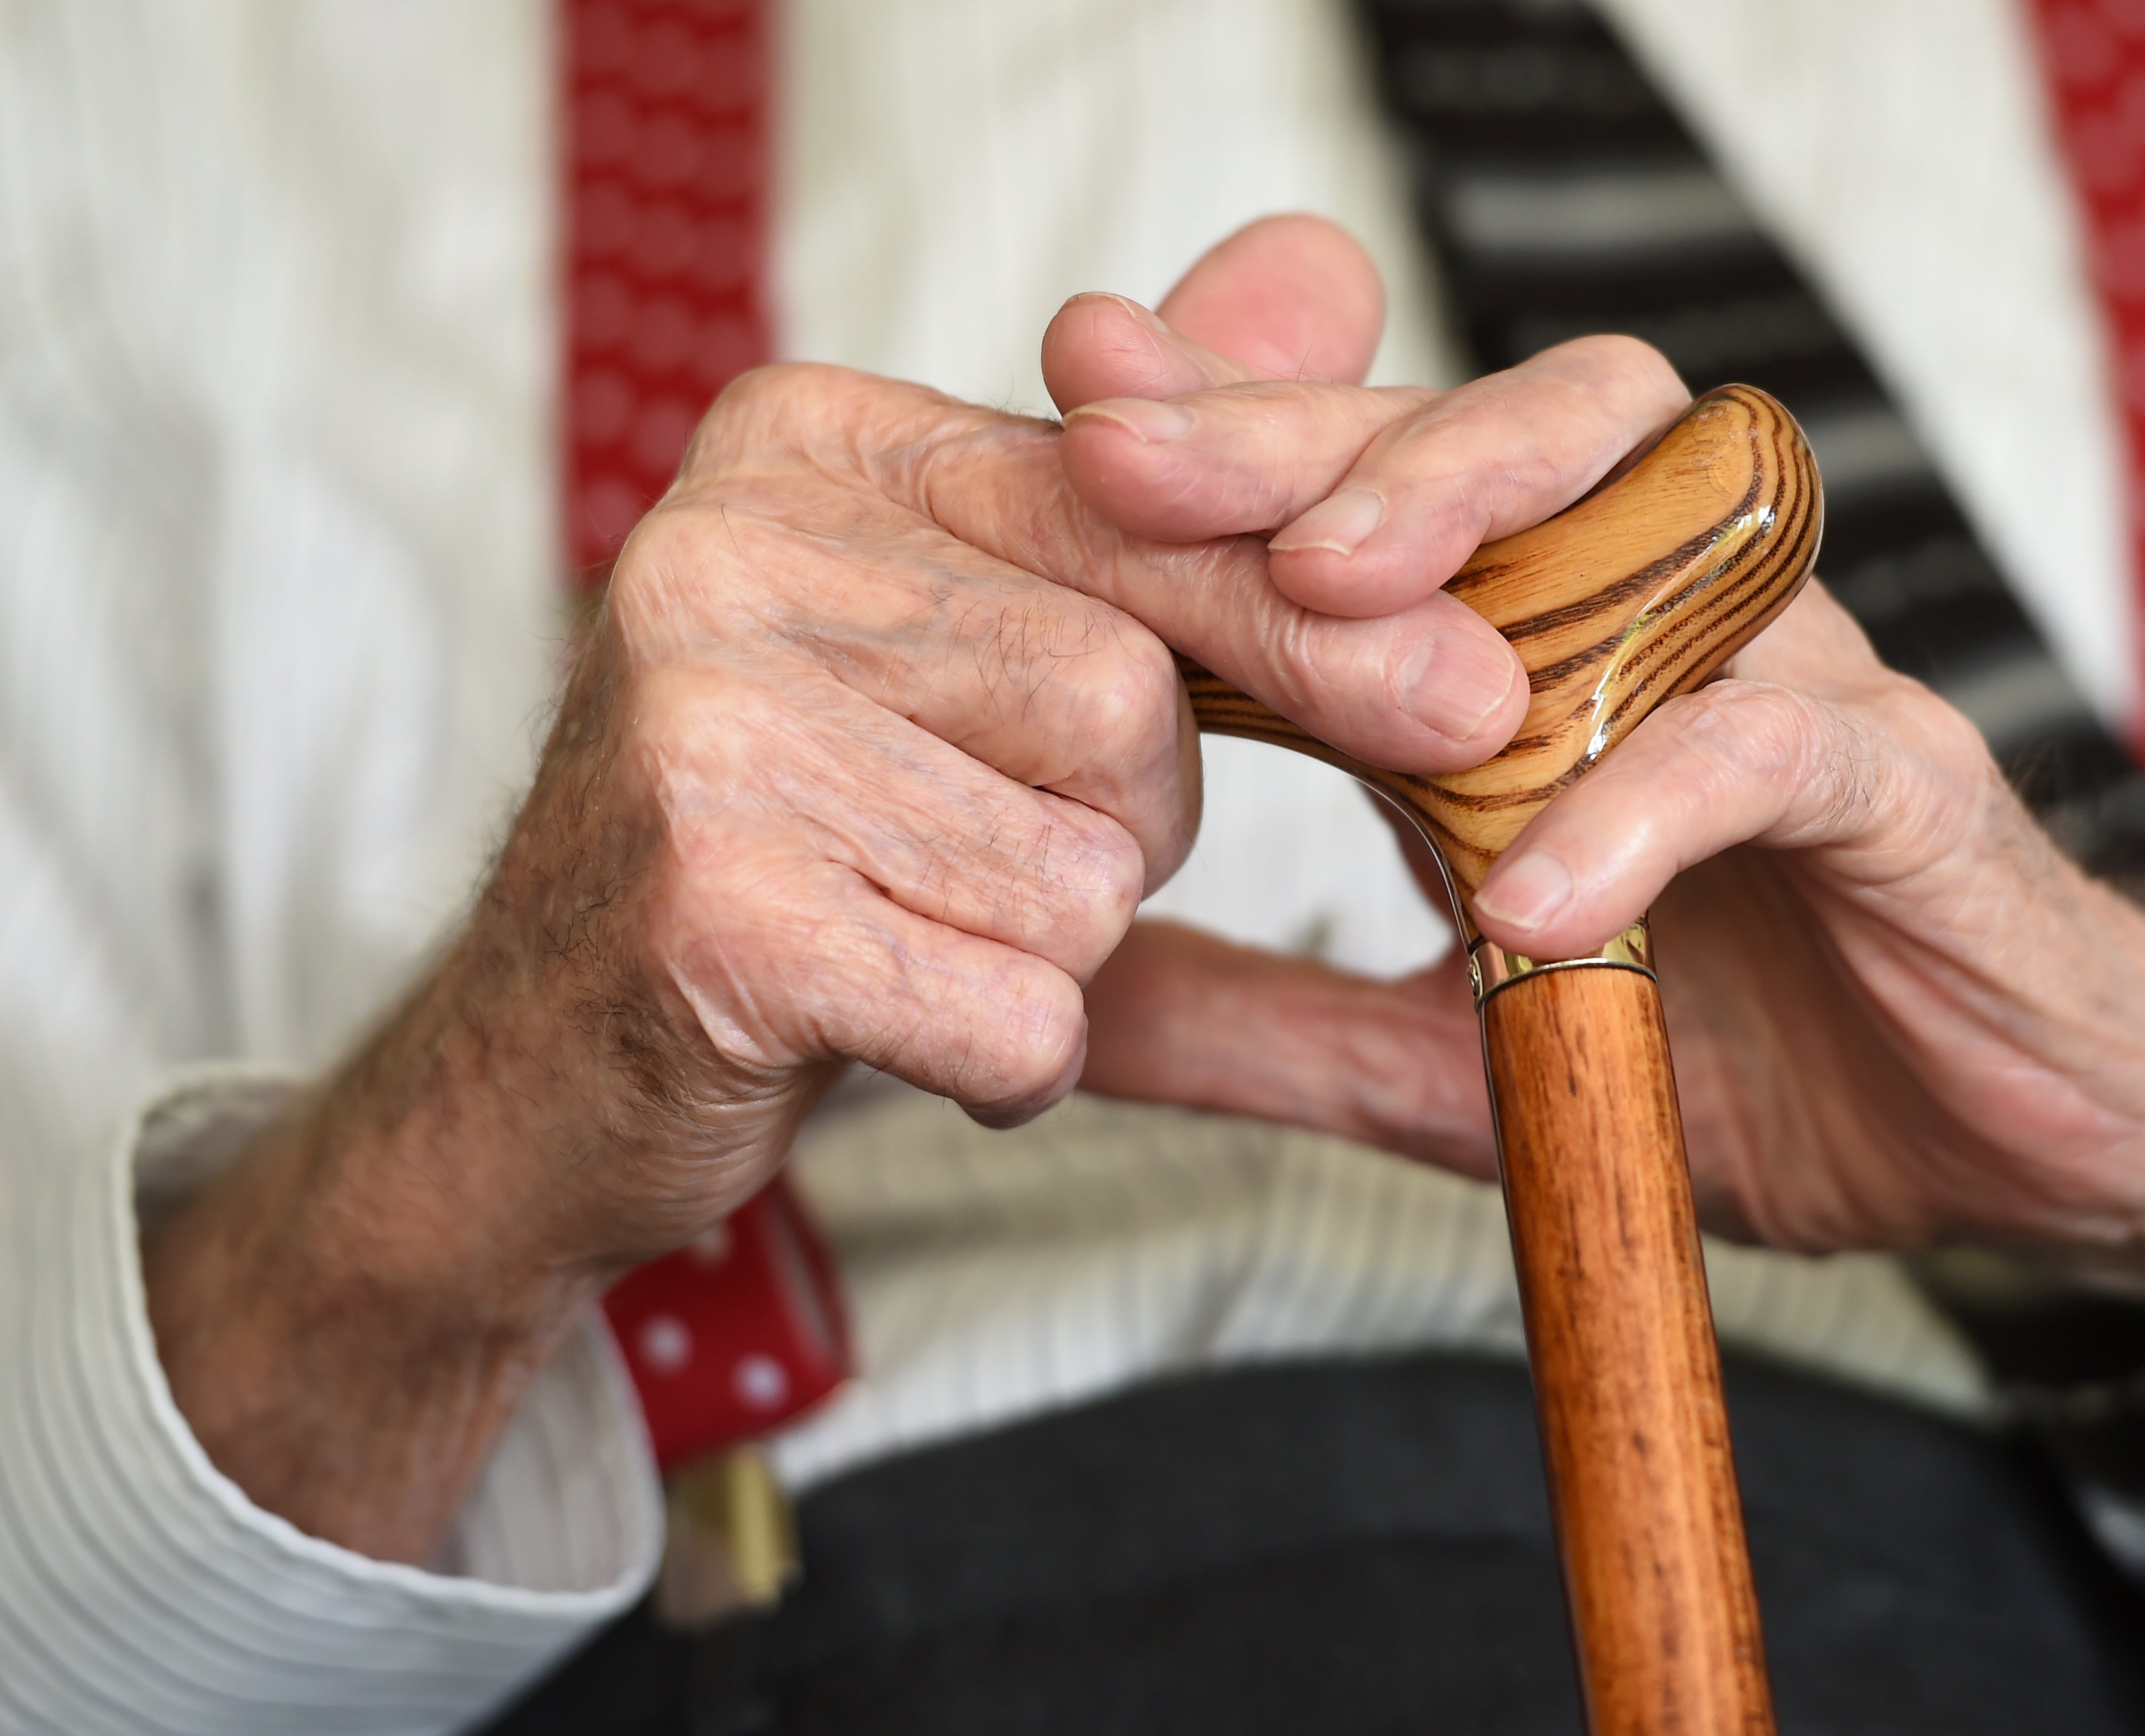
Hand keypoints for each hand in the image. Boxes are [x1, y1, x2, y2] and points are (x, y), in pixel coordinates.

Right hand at [140, 214, 1685, 1563]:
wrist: (546, 1070)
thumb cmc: (797, 840)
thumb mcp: (974, 636)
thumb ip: (1154, 476)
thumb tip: (1330, 272)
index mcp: (806, 442)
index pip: (1135, 509)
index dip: (1308, 621)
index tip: (1472, 696)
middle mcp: (728, 543)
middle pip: (1126, 702)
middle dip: (1121, 827)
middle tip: (989, 864)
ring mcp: (698, 720)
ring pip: (1080, 871)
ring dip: (1052, 953)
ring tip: (912, 937)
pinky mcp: (707, 905)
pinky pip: (1014, 1010)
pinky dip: (1004, 1062)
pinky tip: (893, 1031)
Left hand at [1078, 458, 2144, 1373]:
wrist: (2027, 1143)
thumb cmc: (1759, 1056)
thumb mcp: (1462, 1058)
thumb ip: (1280, 1021)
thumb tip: (1071, 1008)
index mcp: (1555, 663)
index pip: (1386, 498)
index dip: (1234, 447)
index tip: (1072, 415)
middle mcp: (1674, 627)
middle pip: (1502, 430)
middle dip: (1312, 429)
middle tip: (1136, 454)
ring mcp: (1796, 688)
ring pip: (1660, 500)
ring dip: (1481, 521)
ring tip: (1321, 597)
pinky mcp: (1906, 792)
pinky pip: (1771, 749)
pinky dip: (1644, 804)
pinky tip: (1526, 894)